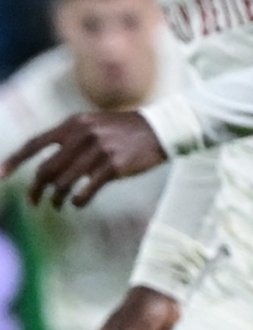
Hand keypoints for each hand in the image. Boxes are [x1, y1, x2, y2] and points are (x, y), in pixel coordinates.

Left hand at [2, 109, 167, 207]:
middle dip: (35, 189)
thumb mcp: (93, 125)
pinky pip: (86, 190)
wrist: (161, 129)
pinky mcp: (114, 167)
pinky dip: (77, 200)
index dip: (15, 160)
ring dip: (56, 198)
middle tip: (32, 201)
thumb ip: (70, 139)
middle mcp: (82, 136)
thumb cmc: (124, 131)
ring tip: (56, 205)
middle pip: (47, 168)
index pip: (35, 144)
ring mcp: (98, 151)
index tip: (2, 175)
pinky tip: (77, 203)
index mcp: (73, 124)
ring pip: (64, 182)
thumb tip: (46, 168)